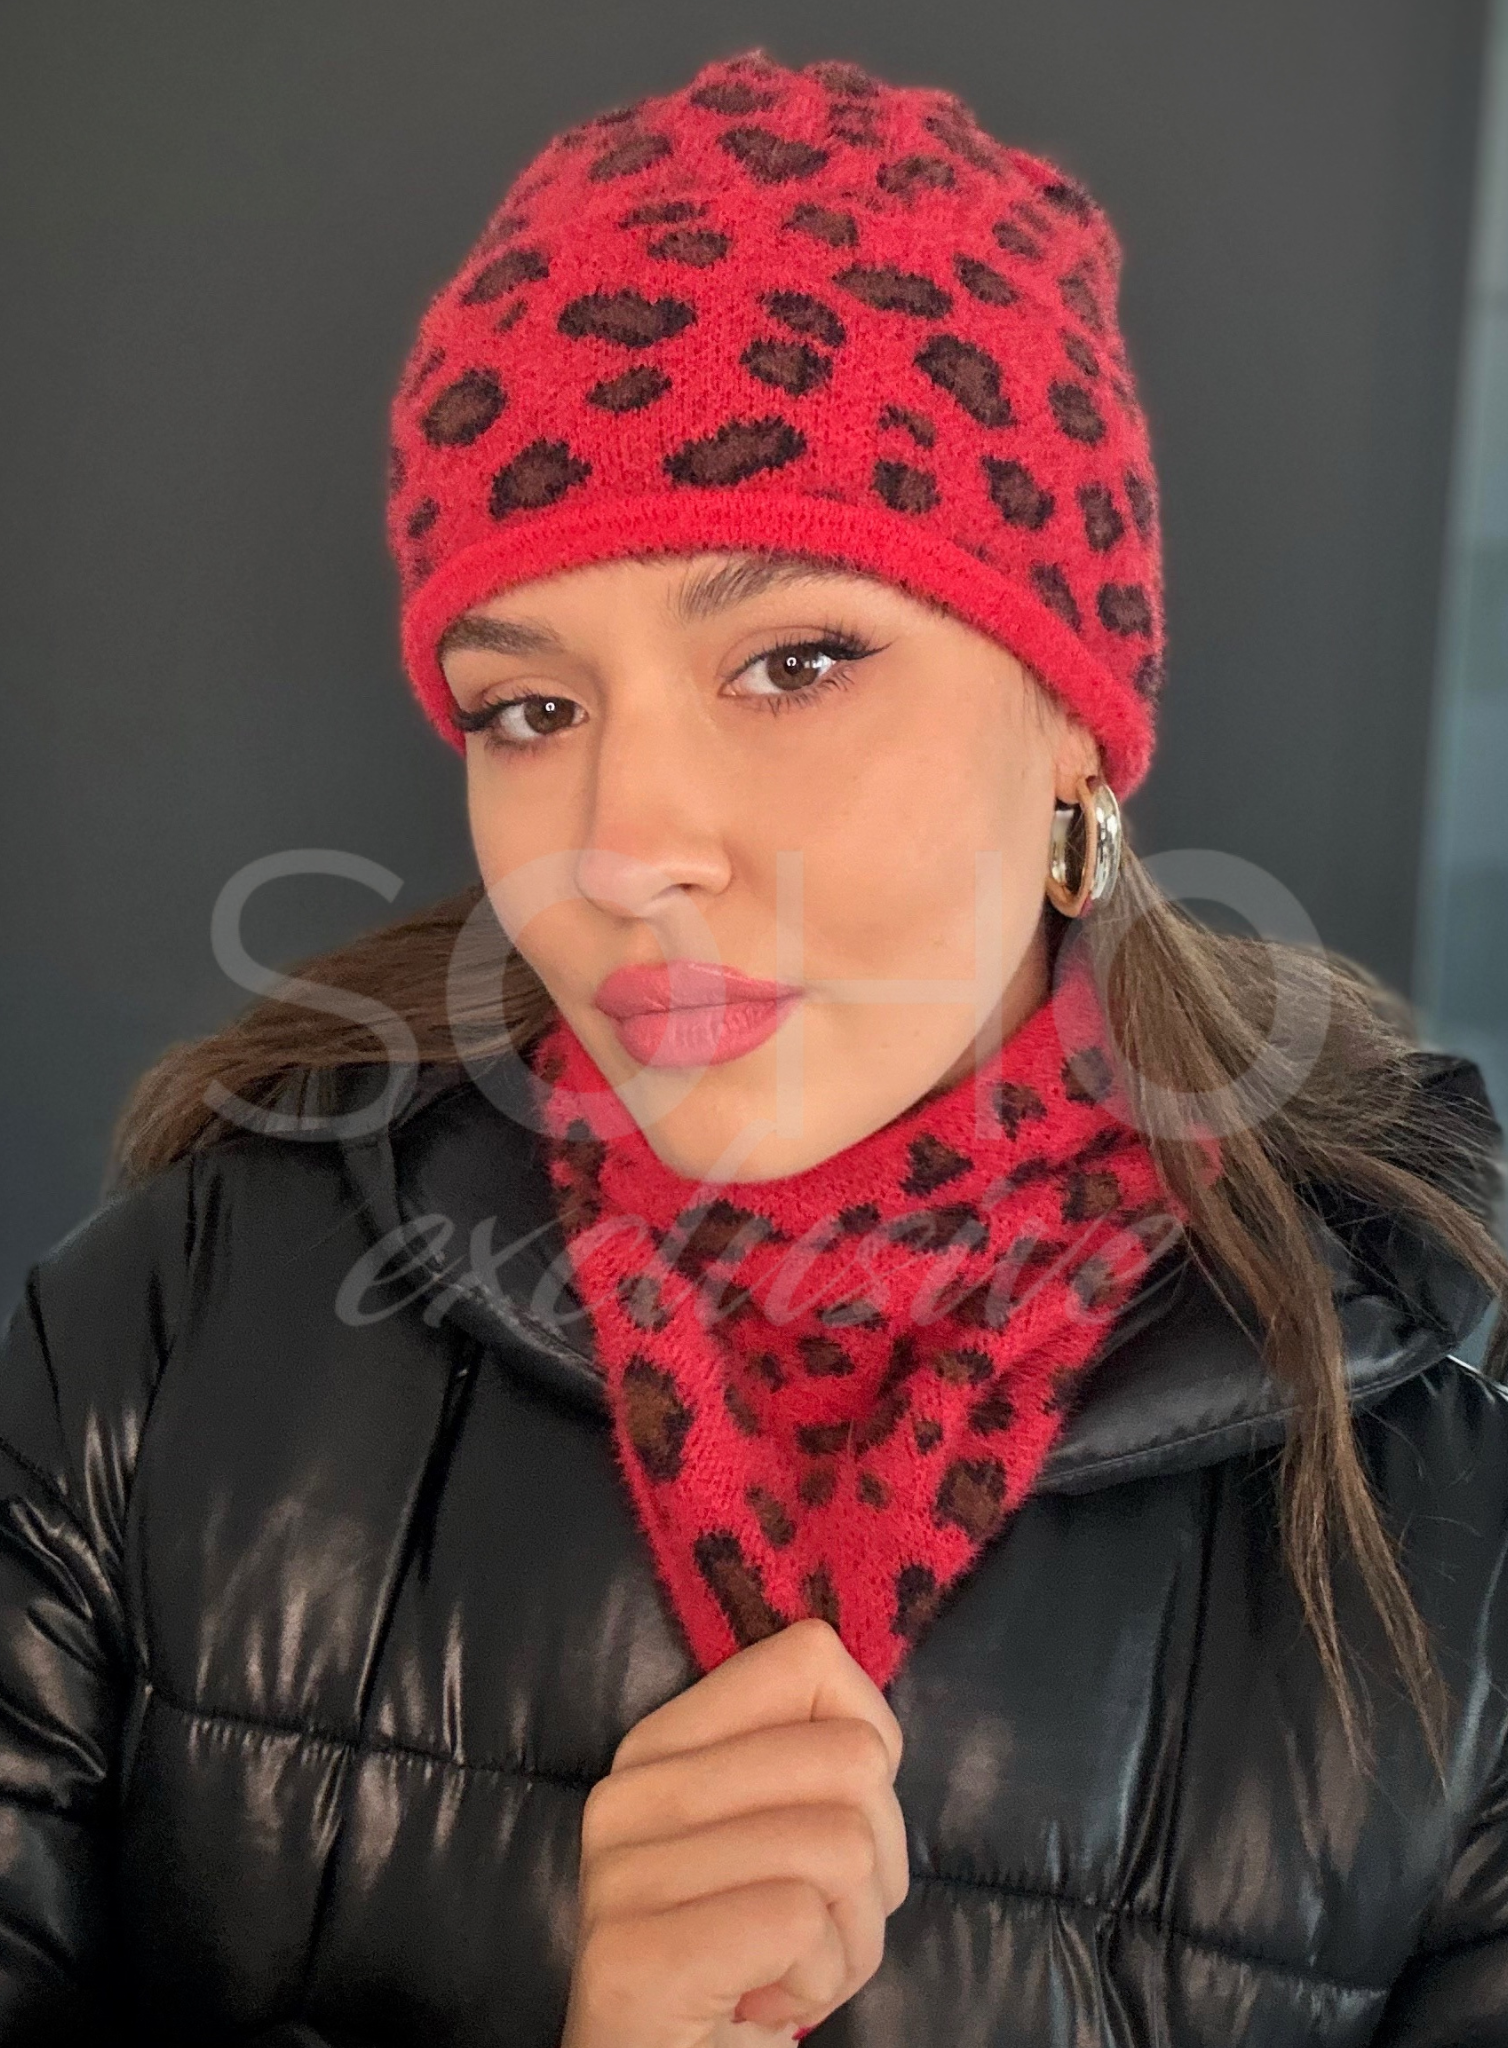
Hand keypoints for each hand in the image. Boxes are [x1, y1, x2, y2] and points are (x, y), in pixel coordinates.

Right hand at [559, 1617, 908, 2047]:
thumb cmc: (749, 1966)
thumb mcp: (781, 1842)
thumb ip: (812, 1766)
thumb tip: (871, 1730)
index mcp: (660, 1743)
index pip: (809, 1657)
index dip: (869, 1747)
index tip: (832, 1825)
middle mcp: (629, 1791)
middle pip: (851, 1759)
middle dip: (874, 1864)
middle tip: (812, 1926)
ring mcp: (623, 1872)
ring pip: (839, 1844)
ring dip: (849, 1937)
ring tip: (788, 1969)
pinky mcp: (637, 1955)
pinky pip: (802, 1921)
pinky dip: (817, 1980)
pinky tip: (763, 2002)